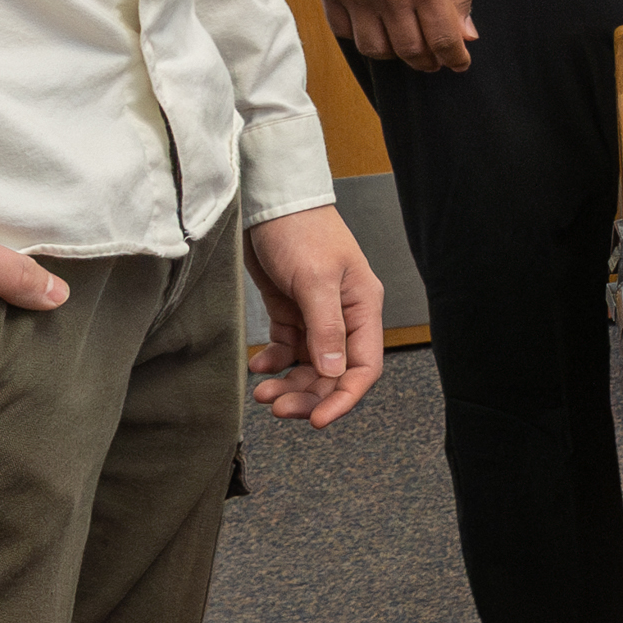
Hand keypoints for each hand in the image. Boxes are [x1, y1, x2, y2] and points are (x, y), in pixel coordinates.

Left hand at [245, 204, 386, 429]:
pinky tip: (259, 366)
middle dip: (308, 395)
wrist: (269, 202)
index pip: (363, 367)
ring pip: (308, 367)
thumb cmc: (301, 229)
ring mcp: (317, 316)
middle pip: (333, 373)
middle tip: (277, 408)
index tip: (319, 420)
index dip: (344, 398)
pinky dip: (273, 362)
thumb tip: (334, 373)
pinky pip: (287, 350)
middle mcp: (344, 316)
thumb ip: (326, 328)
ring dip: (288, 384)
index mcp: (363, 307)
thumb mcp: (315, 279)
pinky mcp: (291, 311)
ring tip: (262, 393)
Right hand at [317, 0, 474, 71]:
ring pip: (375, 49)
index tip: (459, 63)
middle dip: (428, 61)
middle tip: (435, 59)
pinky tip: (376, 27)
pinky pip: (345, 32)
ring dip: (395, 54)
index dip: (455, 58)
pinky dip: (363, 36)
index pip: (444, 39)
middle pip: (410, 51)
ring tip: (406, 44)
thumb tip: (466, 34)